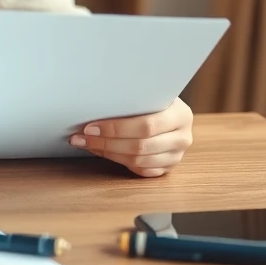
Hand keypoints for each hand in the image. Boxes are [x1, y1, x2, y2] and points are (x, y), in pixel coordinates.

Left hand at [69, 98, 192, 176]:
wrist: (174, 111)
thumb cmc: (157, 99)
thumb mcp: (151, 93)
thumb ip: (132, 99)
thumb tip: (95, 105)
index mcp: (180, 115)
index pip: (146, 126)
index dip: (116, 128)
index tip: (91, 127)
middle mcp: (182, 138)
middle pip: (140, 146)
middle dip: (106, 143)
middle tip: (83, 138)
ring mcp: (176, 156)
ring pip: (138, 161)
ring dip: (109, 154)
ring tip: (87, 145)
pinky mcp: (168, 168)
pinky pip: (141, 171)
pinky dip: (119, 162)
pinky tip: (103, 152)